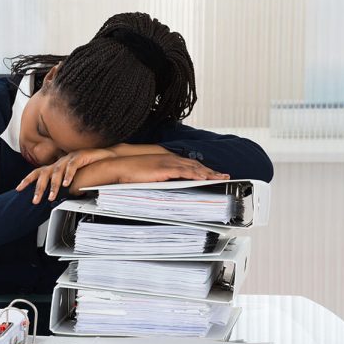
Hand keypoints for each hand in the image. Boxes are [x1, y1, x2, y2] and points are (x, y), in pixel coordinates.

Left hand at [16, 148, 116, 203]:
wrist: (104, 157)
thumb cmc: (87, 168)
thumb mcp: (72, 179)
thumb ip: (63, 188)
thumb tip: (57, 200)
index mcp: (55, 167)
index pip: (37, 173)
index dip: (27, 180)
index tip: (18, 189)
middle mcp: (59, 162)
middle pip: (44, 174)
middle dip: (39, 188)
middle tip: (35, 200)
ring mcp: (68, 159)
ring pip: (56, 172)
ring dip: (53, 186)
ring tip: (51, 197)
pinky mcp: (79, 156)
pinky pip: (71, 166)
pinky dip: (68, 175)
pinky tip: (67, 184)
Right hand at [114, 154, 229, 183]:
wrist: (119, 165)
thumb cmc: (131, 171)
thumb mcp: (149, 172)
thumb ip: (160, 176)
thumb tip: (167, 184)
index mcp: (166, 159)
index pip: (189, 164)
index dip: (202, 169)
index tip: (212, 173)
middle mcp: (170, 158)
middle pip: (195, 165)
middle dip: (210, 171)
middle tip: (223, 176)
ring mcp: (167, 163)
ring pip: (193, 168)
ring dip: (207, 173)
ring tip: (218, 178)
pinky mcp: (164, 168)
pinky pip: (183, 172)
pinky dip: (195, 175)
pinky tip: (203, 178)